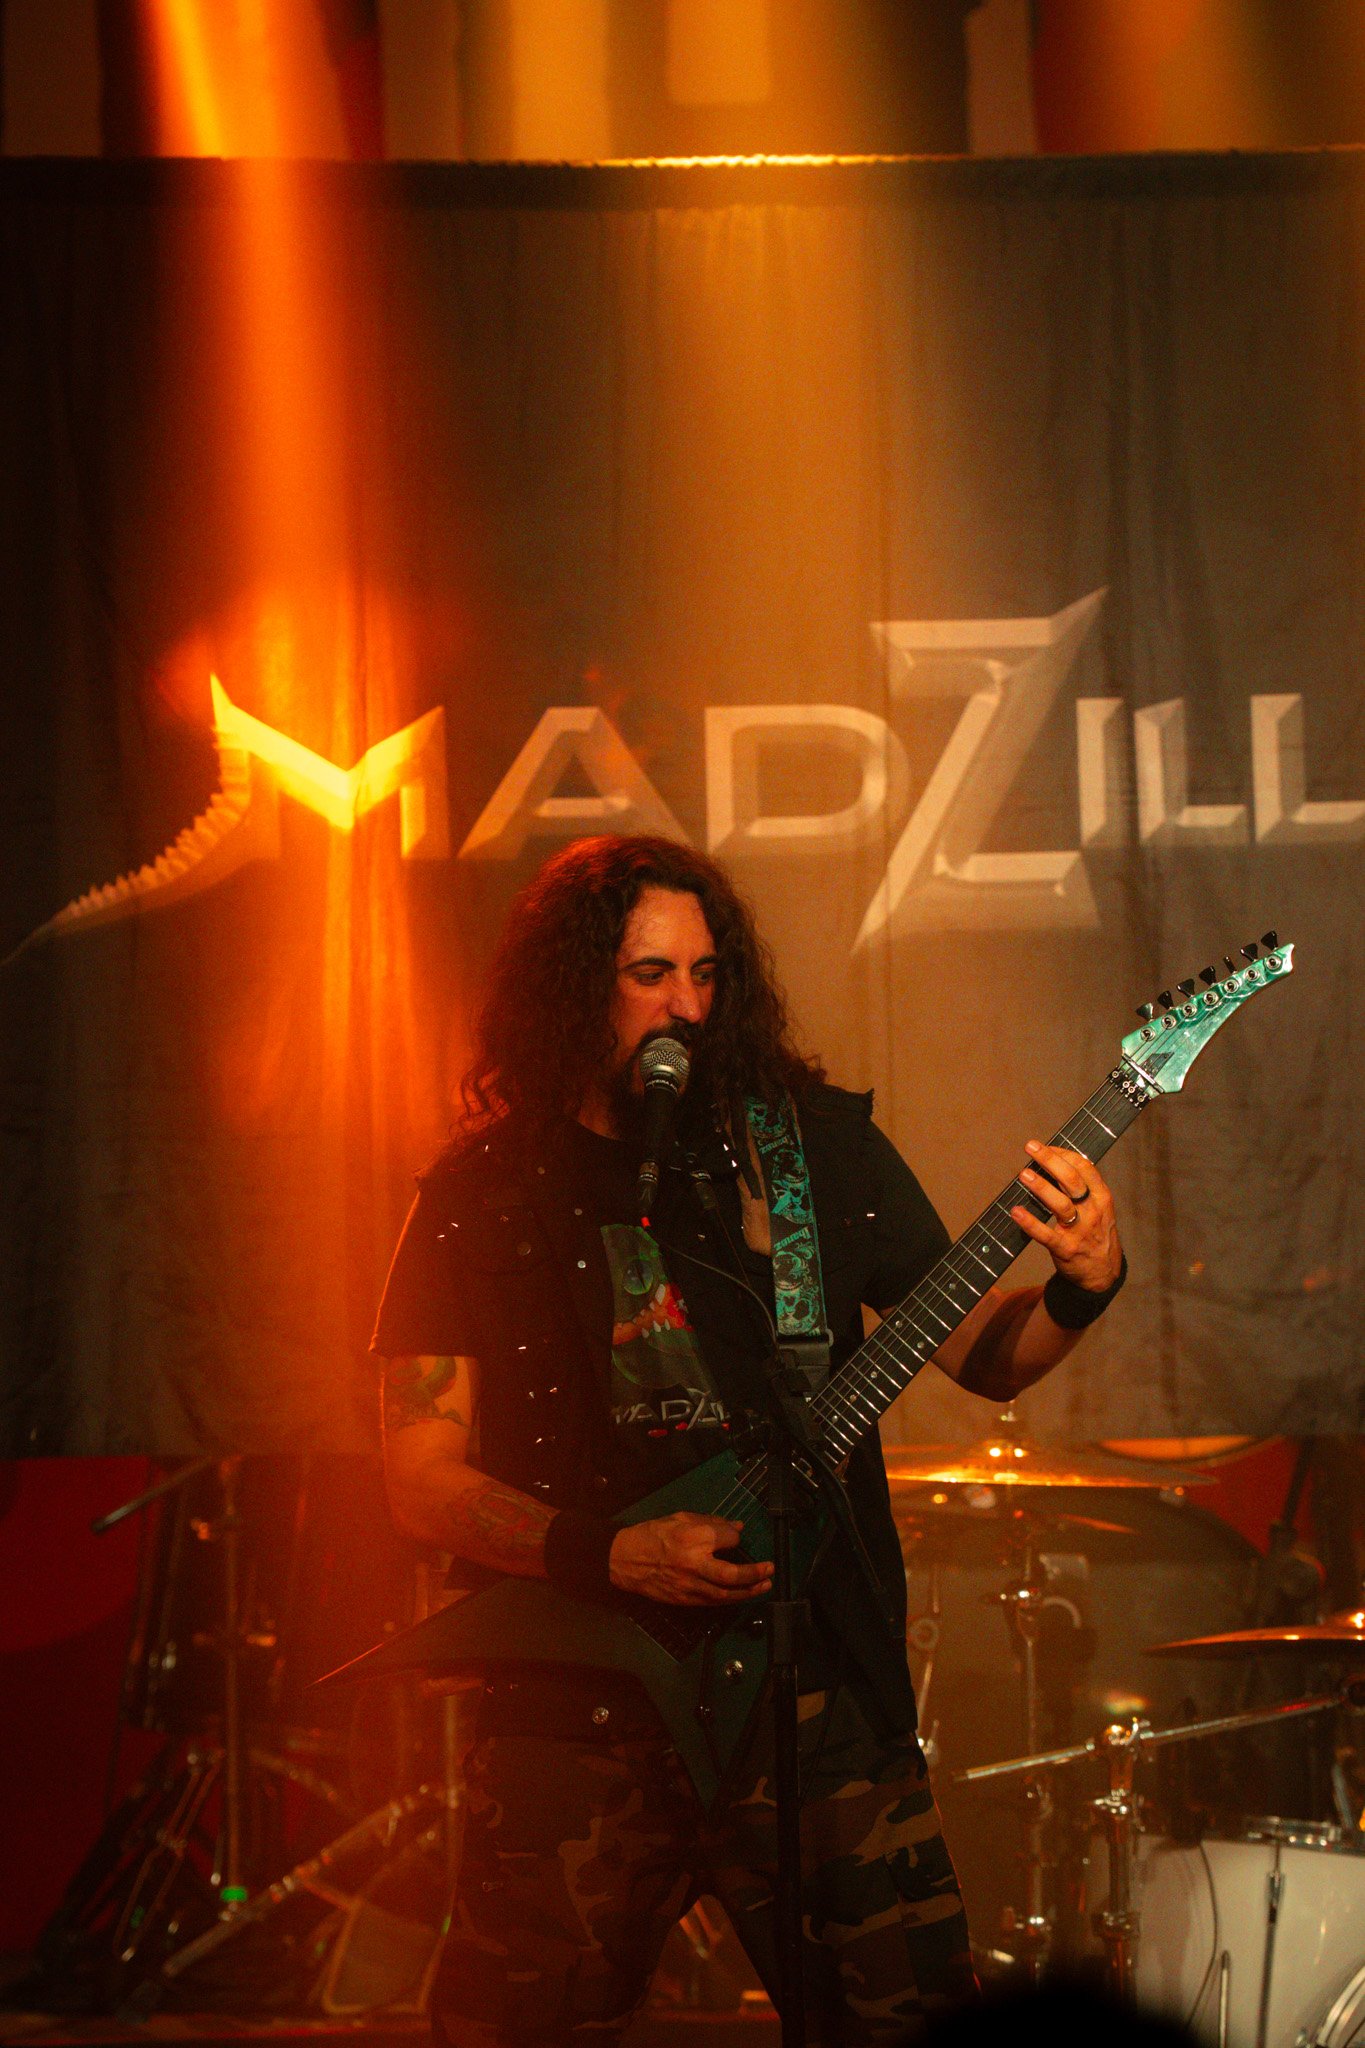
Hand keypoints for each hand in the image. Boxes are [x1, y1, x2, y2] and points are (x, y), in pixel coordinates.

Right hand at [609, 1511, 773, 1605]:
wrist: (624, 1560)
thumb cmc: (652, 1534)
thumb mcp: (680, 1518)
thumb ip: (711, 1522)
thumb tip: (737, 1528)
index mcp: (693, 1537)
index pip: (729, 1539)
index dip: (734, 1537)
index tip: (734, 1537)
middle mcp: (694, 1563)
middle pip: (733, 1574)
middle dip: (755, 1574)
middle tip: (769, 1569)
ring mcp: (690, 1585)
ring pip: (726, 1594)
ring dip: (748, 1591)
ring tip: (764, 1586)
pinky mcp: (685, 1599)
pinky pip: (713, 1602)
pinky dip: (729, 1599)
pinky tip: (740, 1594)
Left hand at [1010, 1141, 1121, 1294]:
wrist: (1103, 1273)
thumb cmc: (1096, 1233)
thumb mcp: (1099, 1208)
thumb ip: (1083, 1187)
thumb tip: (1056, 1161)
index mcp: (1101, 1197)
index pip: (1085, 1168)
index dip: (1064, 1154)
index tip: (1046, 1146)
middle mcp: (1092, 1211)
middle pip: (1072, 1180)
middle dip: (1050, 1160)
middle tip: (1030, 1147)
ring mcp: (1079, 1231)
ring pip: (1060, 1204)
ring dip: (1041, 1187)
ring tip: (1023, 1175)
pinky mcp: (1065, 1249)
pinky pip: (1045, 1234)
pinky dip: (1030, 1222)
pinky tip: (1016, 1211)